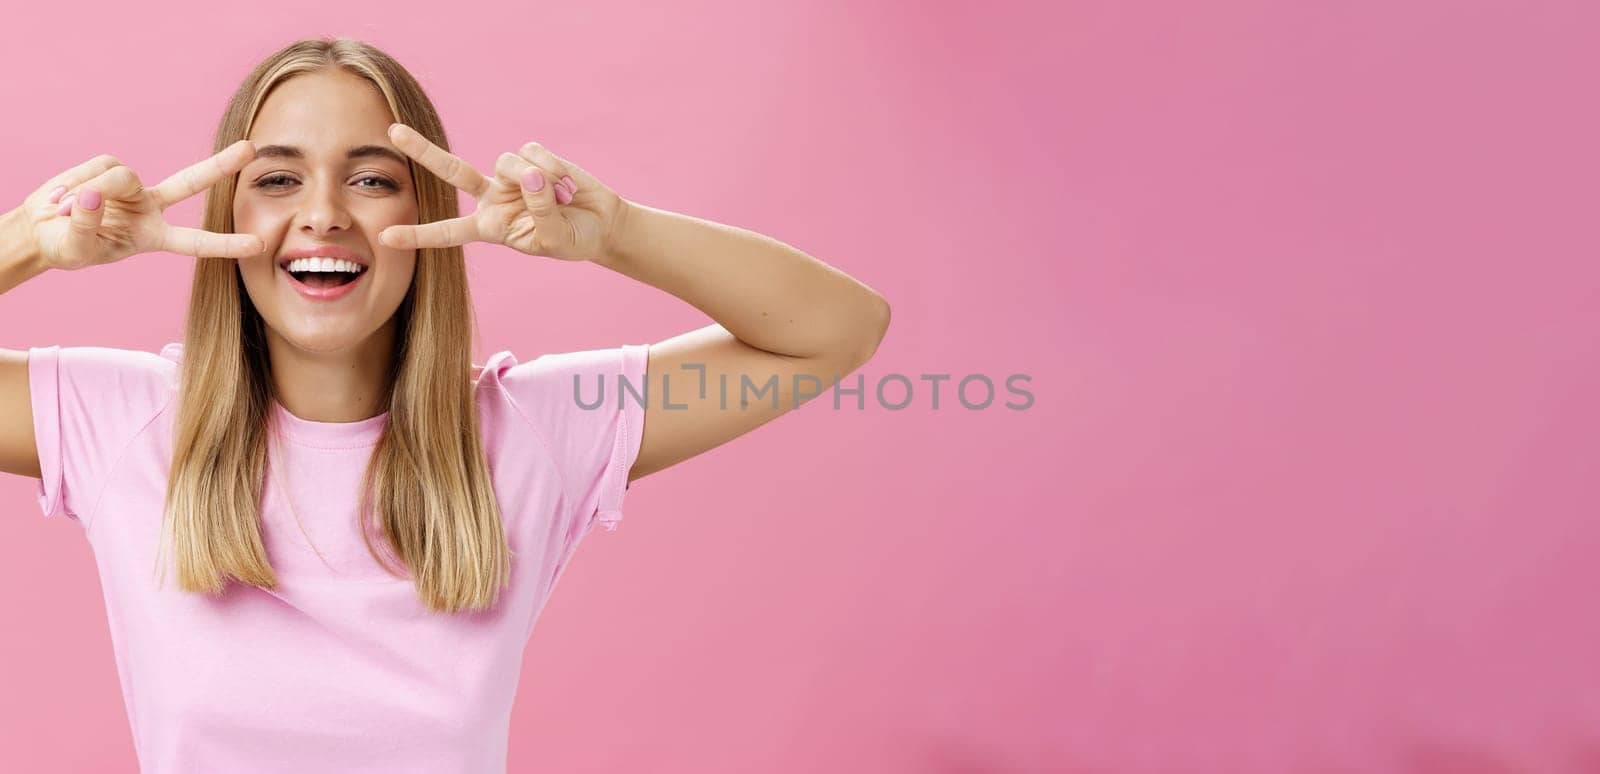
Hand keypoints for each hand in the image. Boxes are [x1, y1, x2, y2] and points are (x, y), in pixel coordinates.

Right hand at [19, 142, 264, 270]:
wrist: (41, 230)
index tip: (259, 245)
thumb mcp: (74, 249)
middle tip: (251, 148)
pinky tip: (62, 198)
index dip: (226, 244)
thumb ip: (85, 227)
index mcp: (153, 238)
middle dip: (220, 165)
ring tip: (63, 211)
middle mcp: (150, 209)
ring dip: (90, 191)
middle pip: (190, 183)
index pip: (196, 242)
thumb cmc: (65, 247)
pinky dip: (74, 183)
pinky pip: (96, 169)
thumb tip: (92, 196)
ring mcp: (131, 187)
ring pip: (120, 177)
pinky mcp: (109, 168)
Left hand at [379, 123, 625, 261]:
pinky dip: (553, 167)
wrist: (601, 224)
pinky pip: (532, 153)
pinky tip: (567, 184)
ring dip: (538, 179)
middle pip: (451, 171)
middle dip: (423, 151)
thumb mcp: (554, 240)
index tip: (387, 236)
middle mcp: (494, 198)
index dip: (419, 235)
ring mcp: (511, 175)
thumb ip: (541, 212)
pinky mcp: (532, 157)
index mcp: (491, 227)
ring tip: (562, 197)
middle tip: (393, 132)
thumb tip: (531, 175)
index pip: (449, 232)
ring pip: (506, 162)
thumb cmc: (574, 240)